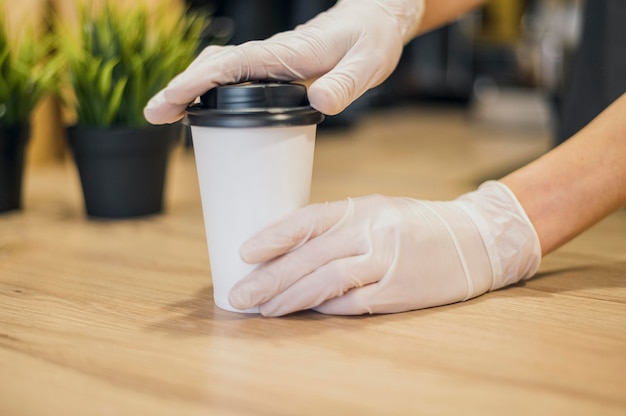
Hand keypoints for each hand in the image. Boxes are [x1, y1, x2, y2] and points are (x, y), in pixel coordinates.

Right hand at [144, 0, 424, 123]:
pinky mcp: (274, 68)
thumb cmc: (370, 41)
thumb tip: (320, 103)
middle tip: (154, 115)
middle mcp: (271, 55)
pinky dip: (210, 89)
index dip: (195, 83)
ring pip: (219, 70)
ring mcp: (270, 61)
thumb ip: (345, 84)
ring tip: (166, 114)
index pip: (229, 66)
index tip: (168, 101)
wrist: (374, 22)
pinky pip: (234, 77)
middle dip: (181, 88)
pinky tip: (204, 109)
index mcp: (285, 53)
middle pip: (214, 67)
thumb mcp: (366, 65)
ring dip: (191, 87)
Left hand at [228, 181, 541, 315]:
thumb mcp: (377, 211)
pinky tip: (303, 312)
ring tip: (262, 308)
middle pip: (311, 256)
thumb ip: (338, 227)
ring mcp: (387, 262)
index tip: (244, 251)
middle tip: (240, 293)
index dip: (274, 235)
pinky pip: (352, 303)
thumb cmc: (417, 225)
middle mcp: (373, 231)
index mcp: (363, 207)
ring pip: (328, 281)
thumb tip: (291, 249)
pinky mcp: (398, 292)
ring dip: (290, 297)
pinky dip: (324, 308)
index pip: (309, 218)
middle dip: (270, 276)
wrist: (476, 240)